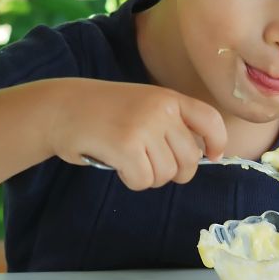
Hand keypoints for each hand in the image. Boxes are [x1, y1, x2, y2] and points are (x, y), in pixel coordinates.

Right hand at [45, 79, 226, 189]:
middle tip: (150, 165)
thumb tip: (200, 156)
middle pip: (190, 159)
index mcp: (169, 98)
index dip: (217, 142)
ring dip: (148, 177)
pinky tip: (117, 165)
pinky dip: (131, 181)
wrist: (62, 108)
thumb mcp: (144, 105)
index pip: (210, 120)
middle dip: (174, 172)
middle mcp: (161, 110)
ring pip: (166, 174)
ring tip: (128, 160)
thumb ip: (170, 124)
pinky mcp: (126, 146)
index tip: (213, 155)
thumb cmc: (104, 112)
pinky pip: (143, 181)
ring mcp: (144, 127)